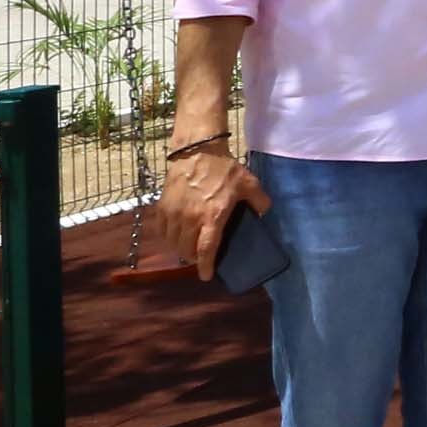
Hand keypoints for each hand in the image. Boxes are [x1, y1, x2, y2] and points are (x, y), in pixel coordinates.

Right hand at [162, 144, 267, 279]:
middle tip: (200, 257)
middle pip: (186, 249)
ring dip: (179, 248)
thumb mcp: (249, 183)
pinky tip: (174, 235)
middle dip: (193, 257)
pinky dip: (167, 237)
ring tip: (187, 247)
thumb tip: (264, 213)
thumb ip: (260, 201)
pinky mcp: (162, 206)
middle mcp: (190, 218)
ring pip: (172, 242)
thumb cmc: (224, 168)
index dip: (205, 266)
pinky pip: (161, 230)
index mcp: (213, 216)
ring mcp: (174, 212)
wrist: (197, 150)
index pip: (206, 249)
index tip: (205, 276)